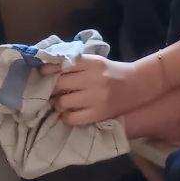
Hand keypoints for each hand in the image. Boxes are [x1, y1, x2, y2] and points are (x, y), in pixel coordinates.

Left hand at [45, 55, 162, 125]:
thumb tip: (45, 70)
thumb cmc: (111, 73)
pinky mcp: (98, 114)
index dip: (47, 70)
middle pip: (58, 84)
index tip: (41, 74)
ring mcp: (96, 98)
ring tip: (63, 102)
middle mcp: (93, 79)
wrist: (138, 85)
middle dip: (51, 89)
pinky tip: (70, 113)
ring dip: (58, 103)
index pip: (62, 64)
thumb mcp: (96, 62)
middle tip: (51, 91)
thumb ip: (74, 64)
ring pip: (62, 102)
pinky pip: (71, 118)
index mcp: (92, 63)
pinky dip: (66, 116)